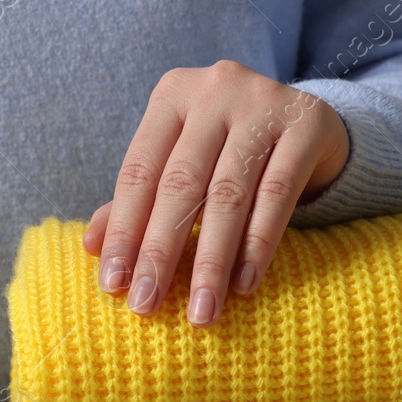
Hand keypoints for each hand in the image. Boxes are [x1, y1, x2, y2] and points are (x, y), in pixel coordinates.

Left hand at [84, 60, 349, 326]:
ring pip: (228, 195)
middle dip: (160, 253)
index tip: (113, 285)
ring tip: (201, 311)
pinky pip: (276, 195)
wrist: (309, 120)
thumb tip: (92, 245)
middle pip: (180, 184)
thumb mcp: (182, 161)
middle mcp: (215, 90)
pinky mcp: (307, 124)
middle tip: (146, 305)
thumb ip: (140, 198)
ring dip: (211, 262)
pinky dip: (258, 245)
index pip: (138, 172)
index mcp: (172, 95)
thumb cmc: (229, 147)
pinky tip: (243, 284)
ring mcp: (263, 103)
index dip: (124, 231)